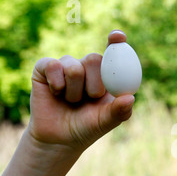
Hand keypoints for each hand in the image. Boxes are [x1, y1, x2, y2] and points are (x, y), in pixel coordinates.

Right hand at [27, 30, 134, 151]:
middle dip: (95, 83)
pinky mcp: (46, 68)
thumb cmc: (87, 128)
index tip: (118, 37)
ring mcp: (66, 65)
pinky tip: (56, 94)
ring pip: (74, 67)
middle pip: (95, 58)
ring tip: (72, 102)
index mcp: (106, 76)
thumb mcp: (106, 121)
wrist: (60, 138)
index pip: (113, 52)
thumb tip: (131, 98)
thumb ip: (120, 111)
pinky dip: (57, 84)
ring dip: (74, 91)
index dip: (117, 42)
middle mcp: (87, 67)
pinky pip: (53, 65)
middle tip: (91, 98)